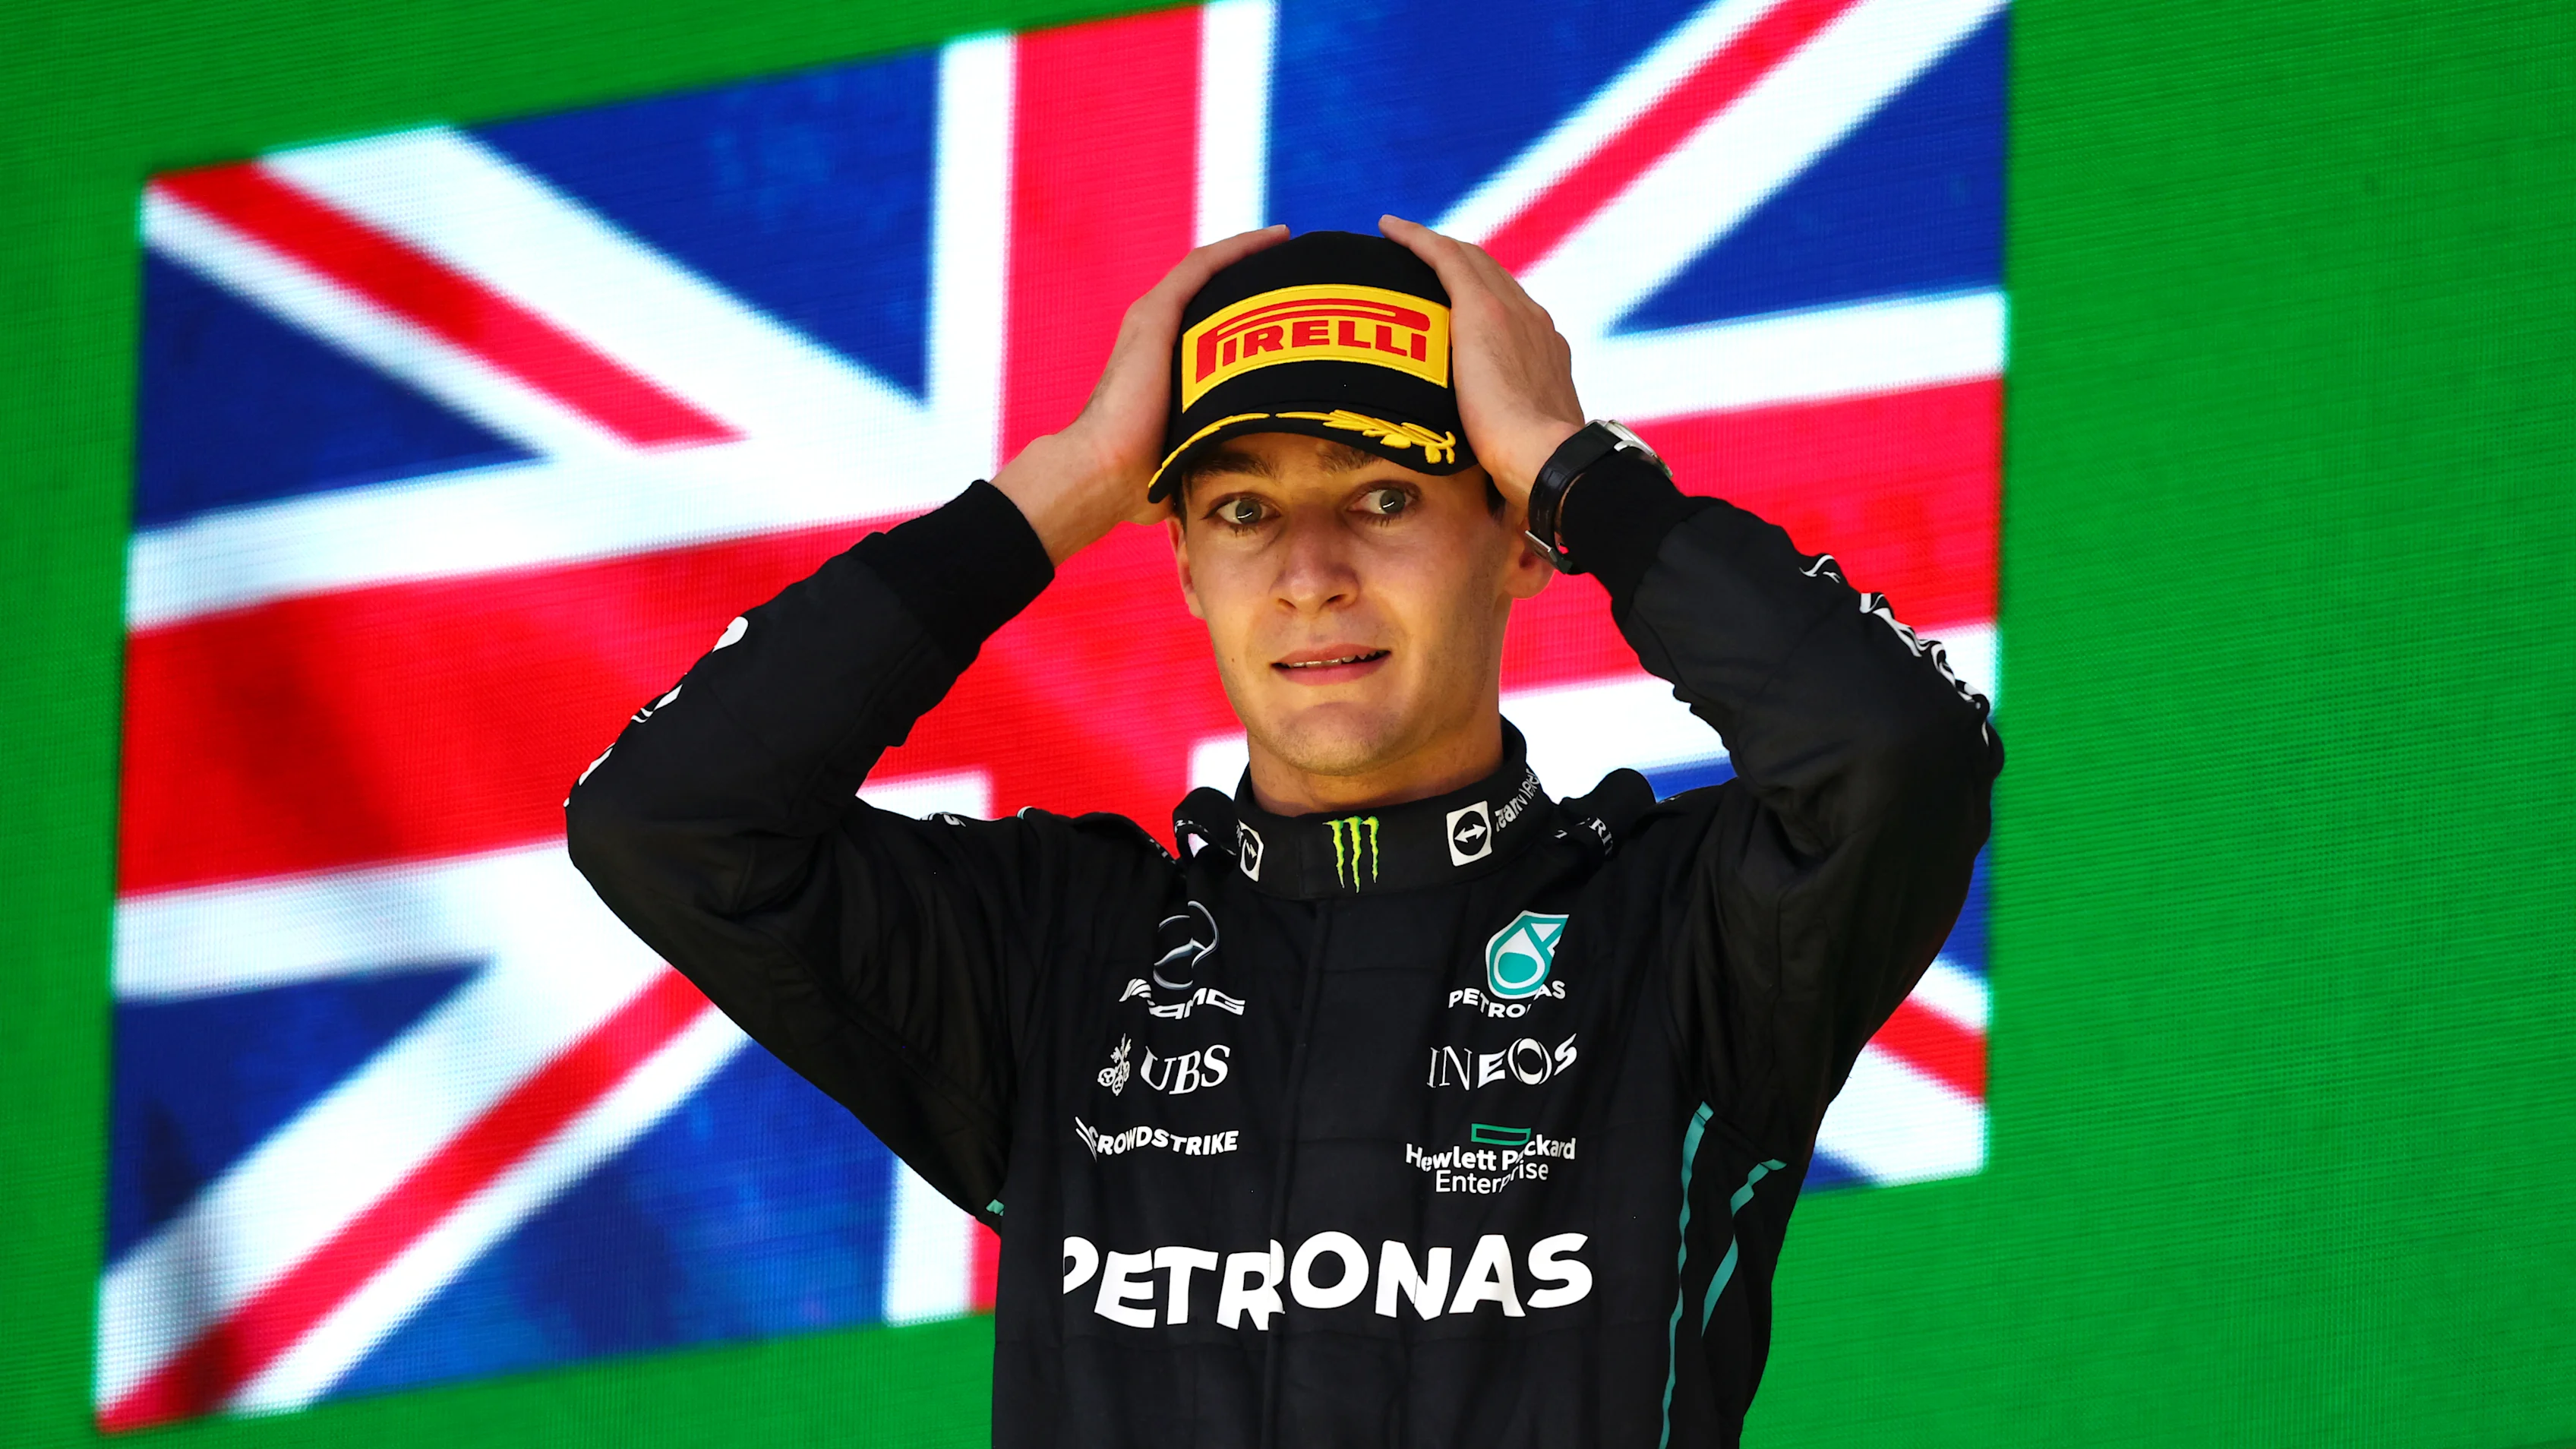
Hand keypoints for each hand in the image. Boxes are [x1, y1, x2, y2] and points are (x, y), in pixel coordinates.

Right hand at [994, 225, 1289, 563]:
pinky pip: (1202, 267)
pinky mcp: (1156, 315)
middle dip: (1247, 276)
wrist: (1101, 474)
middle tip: (1293, 269)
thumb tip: (1234, 488)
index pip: (1206, 321)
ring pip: (1206, 270)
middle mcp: (1153, 334)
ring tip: (1286, 242)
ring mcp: (1151, 322)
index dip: (1241, 308)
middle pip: (1208, 289)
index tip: (1283, 305)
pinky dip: (1238, 248)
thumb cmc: (1139, 482)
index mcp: (1159, 364)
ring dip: (1246, 253)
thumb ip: (1207, 456)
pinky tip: (1273, 238)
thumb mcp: (1184, 458)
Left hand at [1378, 216, 1583, 502]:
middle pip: (1491, 277)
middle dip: (1458, 264)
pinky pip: (1445, 257)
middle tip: (1419, 261)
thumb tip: (1489, 488)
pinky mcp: (1482, 309)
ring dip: (1436, 246)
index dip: (1482, 301)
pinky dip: (1417, 239)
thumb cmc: (1533, 473)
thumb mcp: (1520, 451)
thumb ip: (1504, 447)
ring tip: (1399, 241)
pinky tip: (1388, 229)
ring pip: (1468, 260)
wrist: (1546, 459)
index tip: (1454, 305)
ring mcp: (1511, 312)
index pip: (1511, 314)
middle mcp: (1534, 323)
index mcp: (1545, 354)